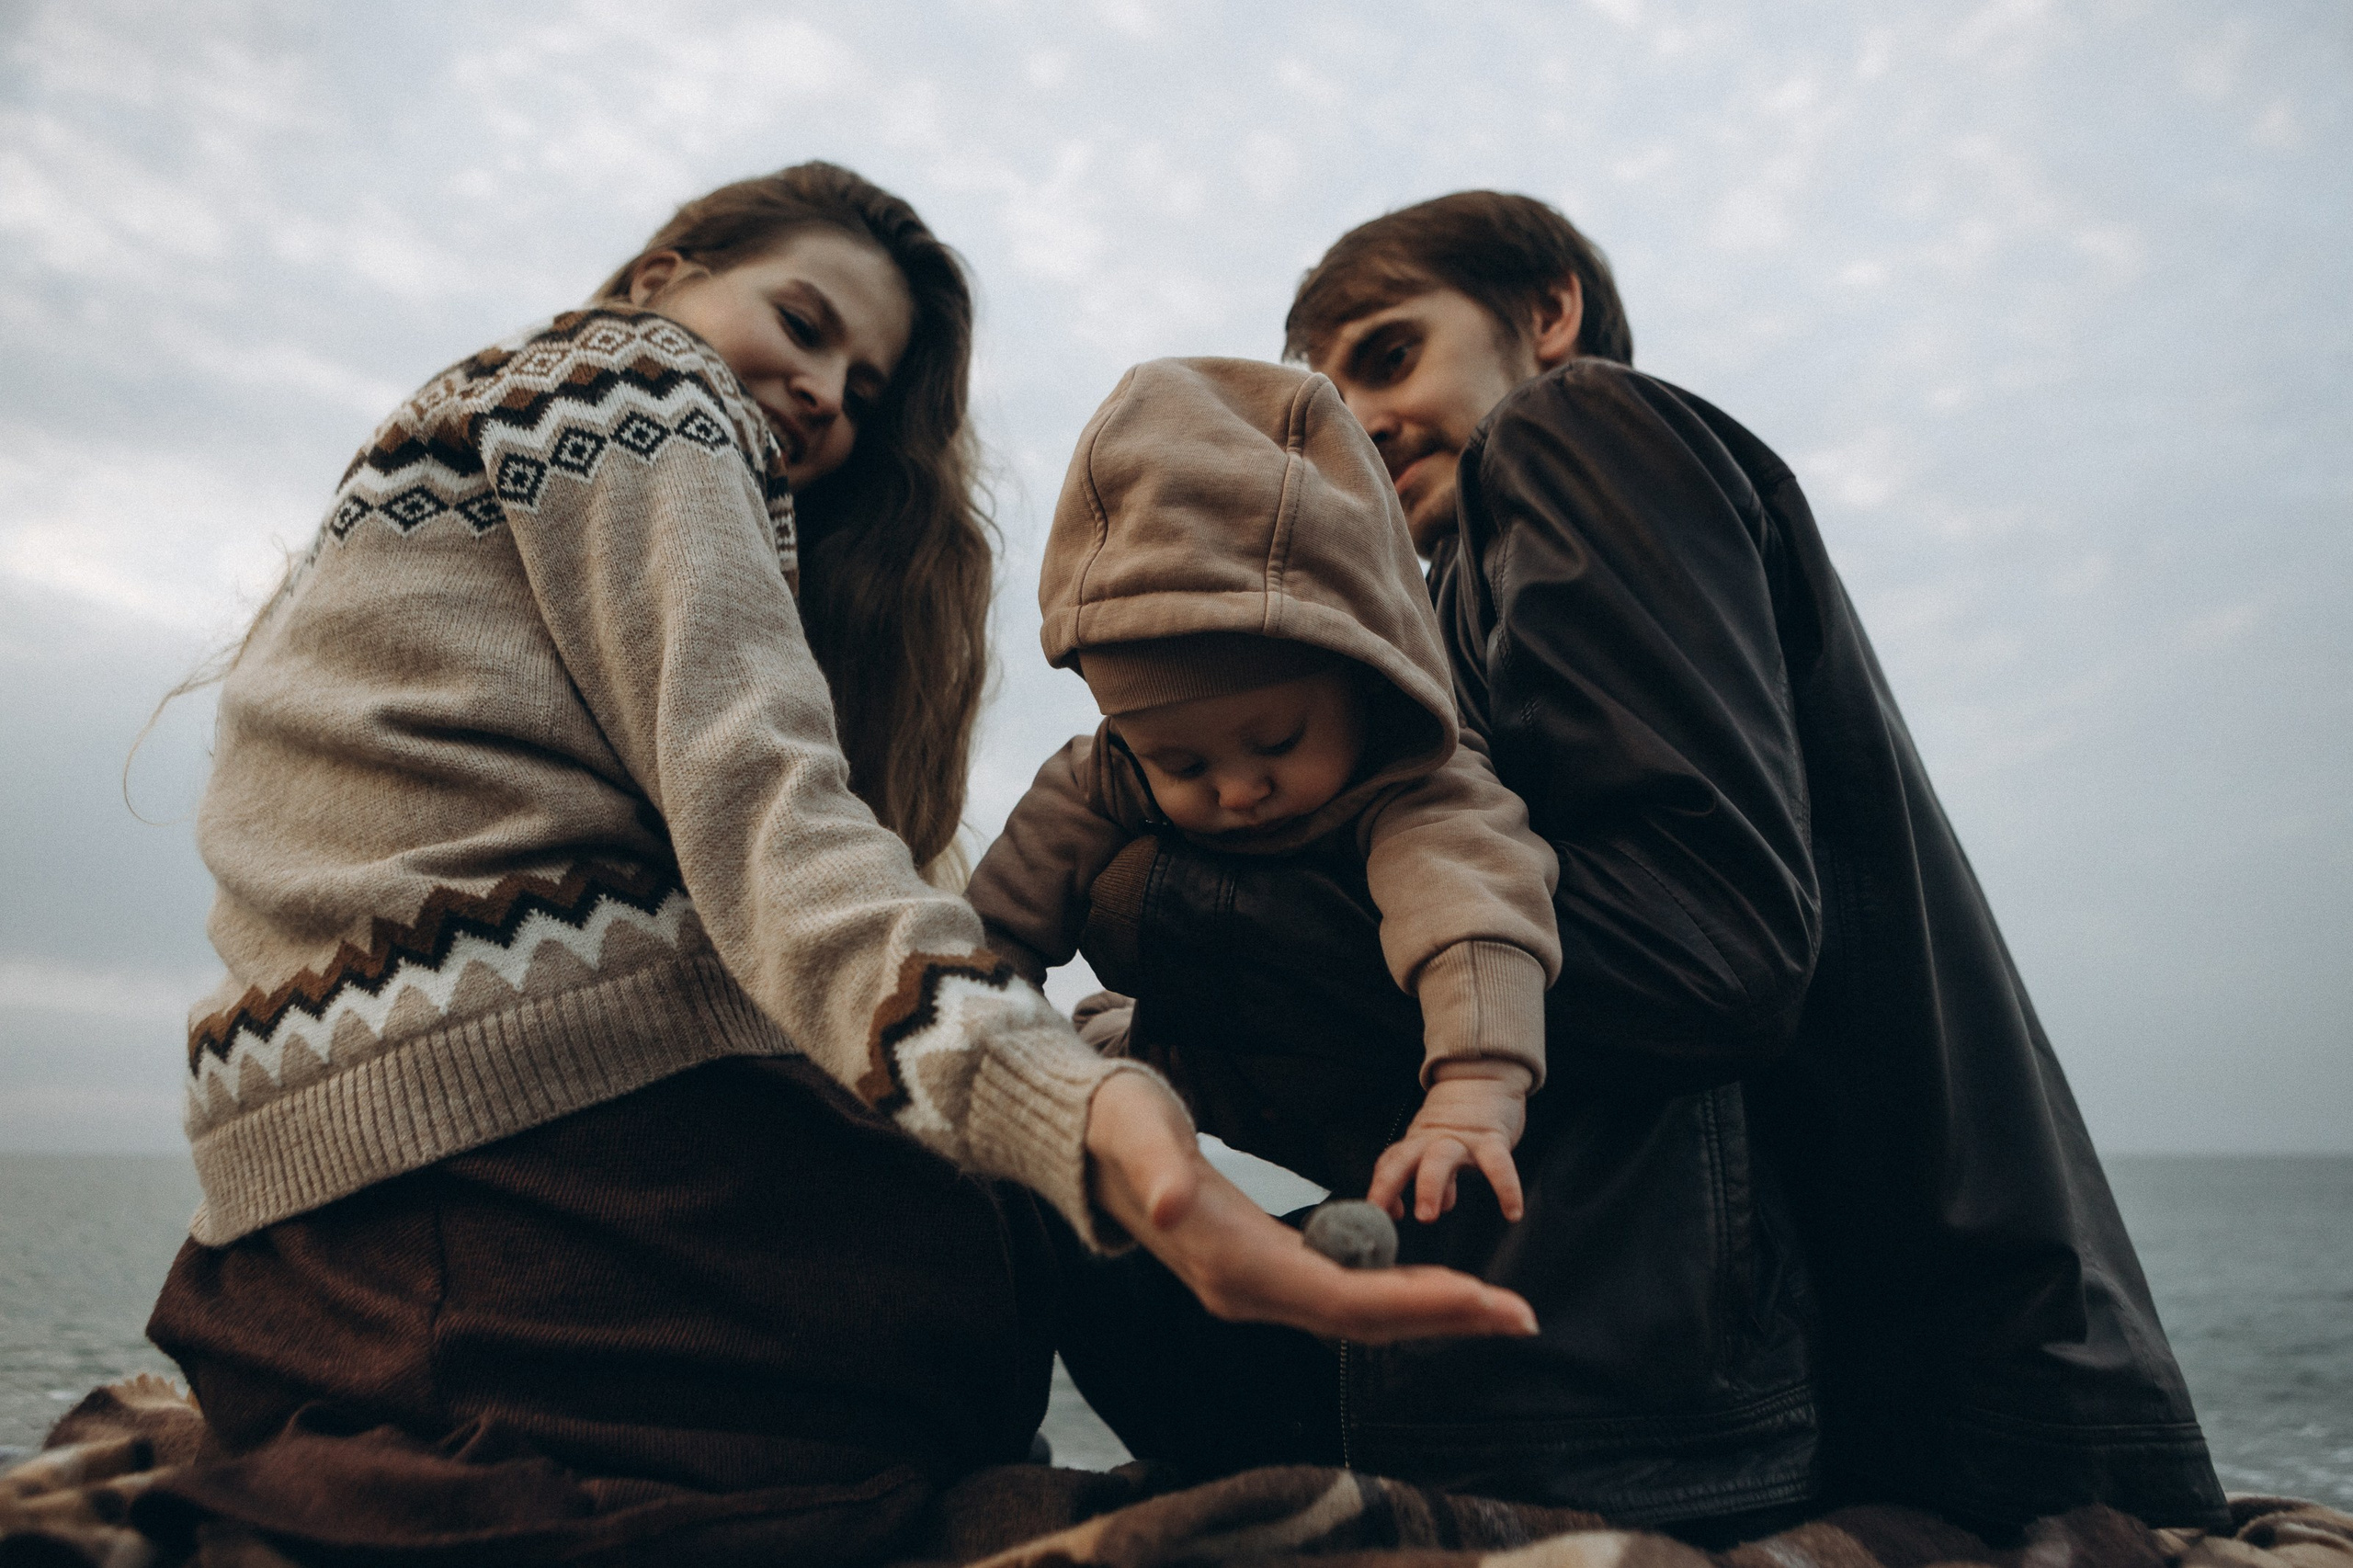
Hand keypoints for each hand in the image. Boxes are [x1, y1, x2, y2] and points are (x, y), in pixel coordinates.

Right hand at [1083, 1071, 1536, 1343]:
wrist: (1087, 1147)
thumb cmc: (1119, 1129)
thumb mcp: (1137, 1132)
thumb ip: (1157, 1169)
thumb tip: (1171, 1205)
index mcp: (1232, 1264)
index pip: (1343, 1300)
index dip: (1417, 1305)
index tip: (1486, 1300)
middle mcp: (1248, 1293)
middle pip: (1362, 1322)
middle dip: (1445, 1320)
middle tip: (1523, 1317)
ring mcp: (1255, 1288)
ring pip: (1357, 1317)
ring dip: (1430, 1315)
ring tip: (1497, 1309)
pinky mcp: (1262, 1272)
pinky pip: (1343, 1299)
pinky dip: (1397, 1299)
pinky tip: (1438, 1292)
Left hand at [1367, 1060, 1530, 1223]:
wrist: (1484, 1075)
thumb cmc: (1459, 1118)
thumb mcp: (1438, 1143)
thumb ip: (1435, 1175)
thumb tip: (1440, 1206)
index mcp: (1417, 1141)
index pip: (1390, 1163)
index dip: (1380, 1188)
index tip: (1379, 1212)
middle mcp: (1433, 1139)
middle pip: (1403, 1159)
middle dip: (1389, 1186)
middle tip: (1386, 1215)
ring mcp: (1461, 1138)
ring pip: (1438, 1159)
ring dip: (1429, 1188)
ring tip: (1428, 1217)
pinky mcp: (1492, 1137)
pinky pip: (1498, 1165)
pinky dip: (1506, 1189)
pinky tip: (1513, 1212)